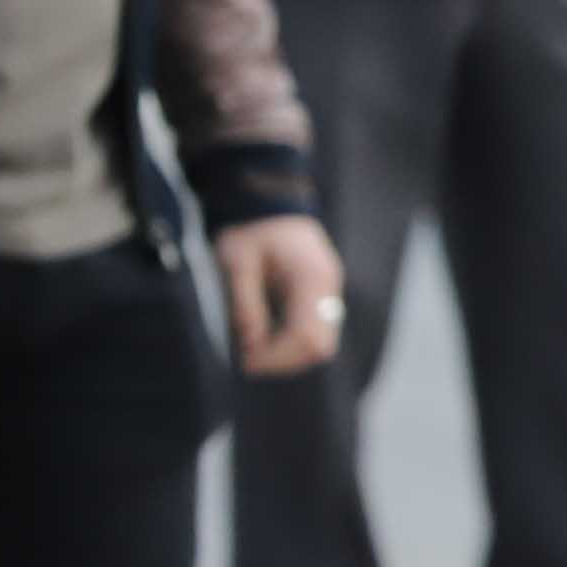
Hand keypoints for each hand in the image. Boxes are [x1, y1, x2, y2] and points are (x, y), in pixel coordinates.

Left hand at [217, 215, 345, 377]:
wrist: (270, 204)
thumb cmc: (252, 231)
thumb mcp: (238, 262)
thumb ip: (246, 303)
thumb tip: (249, 344)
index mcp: (311, 279)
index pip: (307, 336)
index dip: (277, 357)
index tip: (246, 361)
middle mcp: (327, 288)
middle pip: (320, 346)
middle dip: (284, 361)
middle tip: (248, 362)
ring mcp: (328, 291)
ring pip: (320, 342)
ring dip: (289, 354)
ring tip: (254, 353)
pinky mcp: (320, 294)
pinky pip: (315, 330)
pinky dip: (292, 343)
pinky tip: (265, 340)